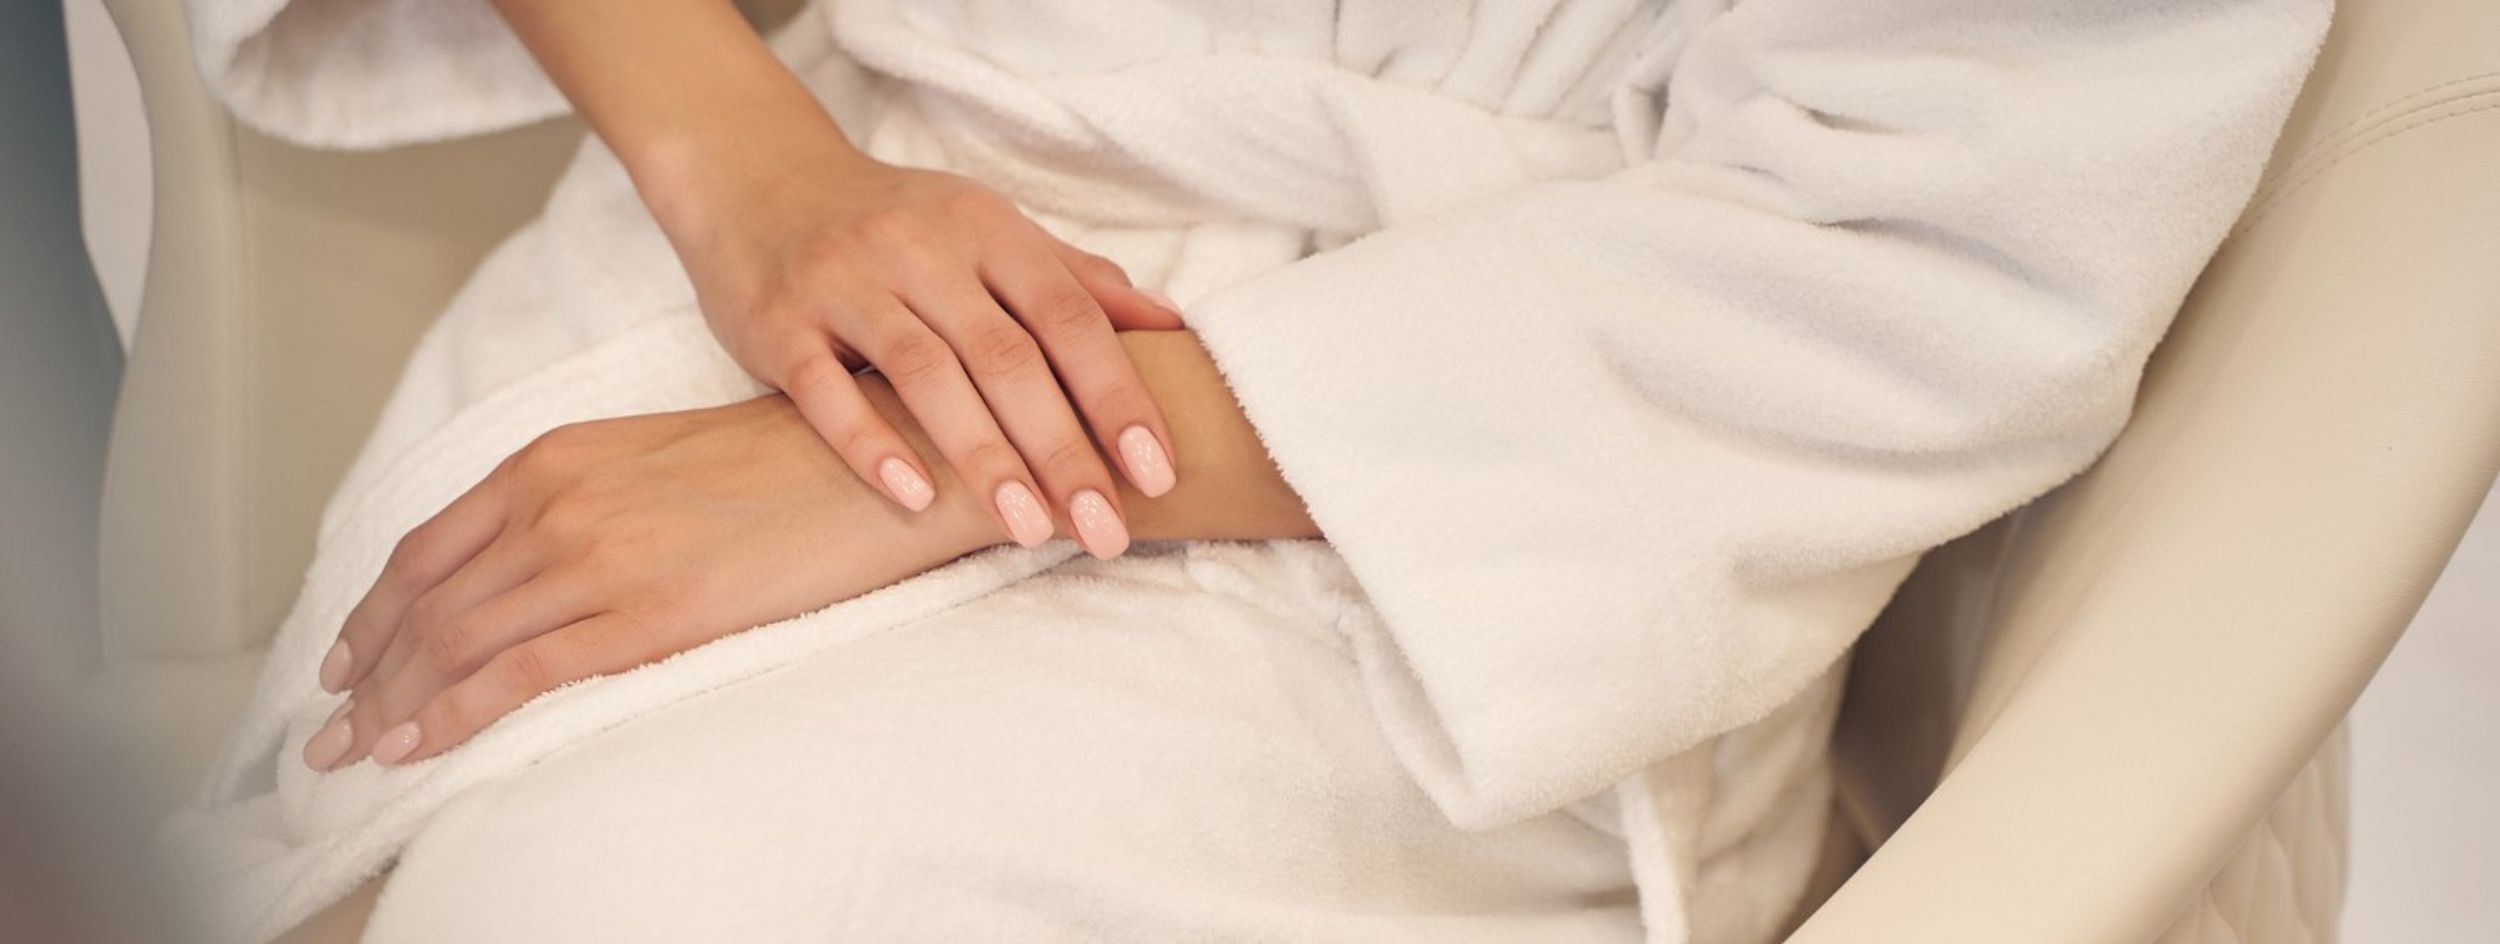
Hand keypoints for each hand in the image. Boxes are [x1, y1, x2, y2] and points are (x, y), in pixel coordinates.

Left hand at [300, 392, 997, 771]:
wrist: (879, 463)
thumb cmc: (787, 462)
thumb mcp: (658, 456)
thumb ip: (584, 497)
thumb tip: (538, 562)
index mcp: (555, 459)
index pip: (427, 547)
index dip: (370, 614)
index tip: (344, 662)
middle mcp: (556, 503)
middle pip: (425, 603)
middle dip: (364, 675)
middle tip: (326, 731)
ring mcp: (595, 558)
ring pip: (455, 642)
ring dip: (394, 706)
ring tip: (360, 754)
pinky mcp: (641, 614)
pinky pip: (517, 673)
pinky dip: (453, 714)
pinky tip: (420, 746)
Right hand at [652, 118, 1180, 559]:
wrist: (757, 176)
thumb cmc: (895, 223)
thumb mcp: (988, 231)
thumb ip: (1073, 281)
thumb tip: (1174, 326)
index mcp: (986, 228)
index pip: (1068, 316)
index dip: (1118, 396)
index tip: (1157, 474)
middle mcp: (919, 249)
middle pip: (1006, 356)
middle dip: (1063, 450)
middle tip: (1105, 530)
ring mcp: (844, 283)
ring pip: (925, 373)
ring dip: (984, 457)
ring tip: (1030, 528)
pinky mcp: (777, 321)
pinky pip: (823, 388)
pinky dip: (870, 442)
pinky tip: (914, 497)